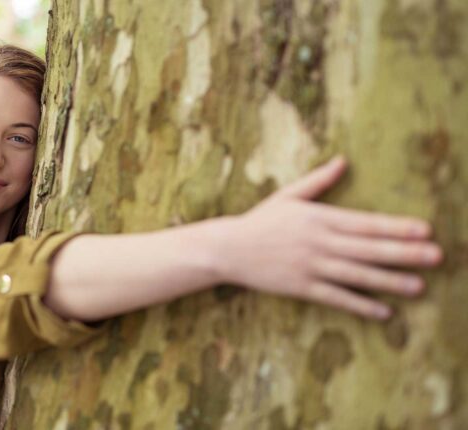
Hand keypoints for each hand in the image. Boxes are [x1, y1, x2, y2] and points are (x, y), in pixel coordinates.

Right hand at [217, 156, 442, 319]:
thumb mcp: (288, 196)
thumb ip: (318, 181)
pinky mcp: (301, 287)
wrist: (229, 249)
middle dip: (404, 253)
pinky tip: (384, 312)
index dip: (396, 226)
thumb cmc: (260, 220)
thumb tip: (343, 161)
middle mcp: (319, 242)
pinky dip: (360, 305)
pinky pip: (336, 297)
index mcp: (318, 218)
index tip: (424, 229)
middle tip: (436, 256)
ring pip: (357, 275)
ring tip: (419, 286)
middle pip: (368, 248)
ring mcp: (310, 266)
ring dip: (390, 281)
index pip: (365, 222)